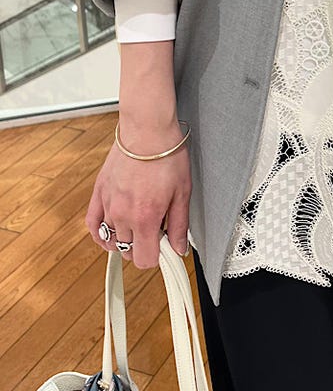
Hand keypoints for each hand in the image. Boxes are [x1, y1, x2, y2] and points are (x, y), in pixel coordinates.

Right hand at [86, 112, 191, 266]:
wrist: (147, 130)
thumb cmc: (167, 157)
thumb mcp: (182, 193)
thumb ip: (179, 225)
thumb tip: (179, 249)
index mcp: (145, 218)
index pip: (144, 260)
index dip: (158, 257)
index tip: (165, 247)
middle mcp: (122, 215)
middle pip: (129, 251)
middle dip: (144, 246)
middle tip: (157, 228)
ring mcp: (108, 205)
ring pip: (112, 240)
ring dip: (126, 239)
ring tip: (140, 224)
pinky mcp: (99, 193)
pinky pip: (92, 225)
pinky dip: (100, 234)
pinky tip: (112, 231)